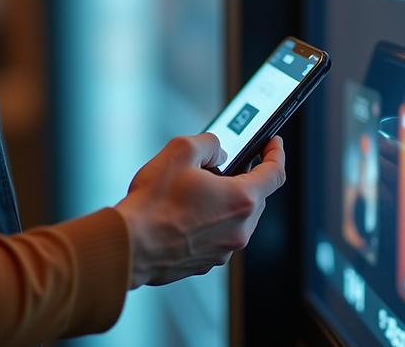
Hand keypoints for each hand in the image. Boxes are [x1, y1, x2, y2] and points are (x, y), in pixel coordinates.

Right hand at [114, 133, 285, 288]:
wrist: (128, 245)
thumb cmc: (152, 205)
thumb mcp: (181, 151)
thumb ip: (210, 143)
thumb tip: (218, 150)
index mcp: (241, 200)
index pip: (275, 173)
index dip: (276, 153)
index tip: (273, 144)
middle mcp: (239, 229)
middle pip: (256, 196)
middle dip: (244, 177)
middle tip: (224, 164)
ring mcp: (224, 249)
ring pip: (237, 217)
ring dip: (225, 201)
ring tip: (196, 189)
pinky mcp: (208, 262)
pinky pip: (220, 235)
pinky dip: (211, 221)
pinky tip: (187, 211)